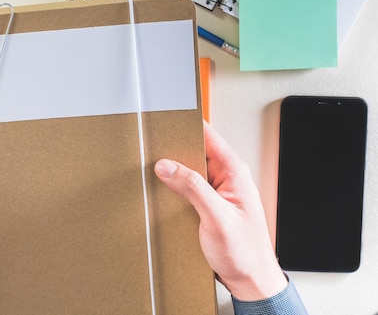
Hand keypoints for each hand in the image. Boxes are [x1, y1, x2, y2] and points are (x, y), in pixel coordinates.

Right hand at [154, 122, 286, 301]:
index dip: (186, 125)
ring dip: (172, 170)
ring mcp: (217, 190)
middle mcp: (226, 177)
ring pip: (189, 169)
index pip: (208, 136)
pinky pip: (188, 186)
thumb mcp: (217, 218)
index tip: (164, 121)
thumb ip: (193, 188)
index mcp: (234, 172)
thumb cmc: (245, 253)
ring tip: (154, 170)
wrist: (251, 282)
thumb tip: (167, 166)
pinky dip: (174, 187)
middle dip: (174, 148)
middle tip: (152, 149)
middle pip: (195, 149)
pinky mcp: (208, 204)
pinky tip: (163, 192)